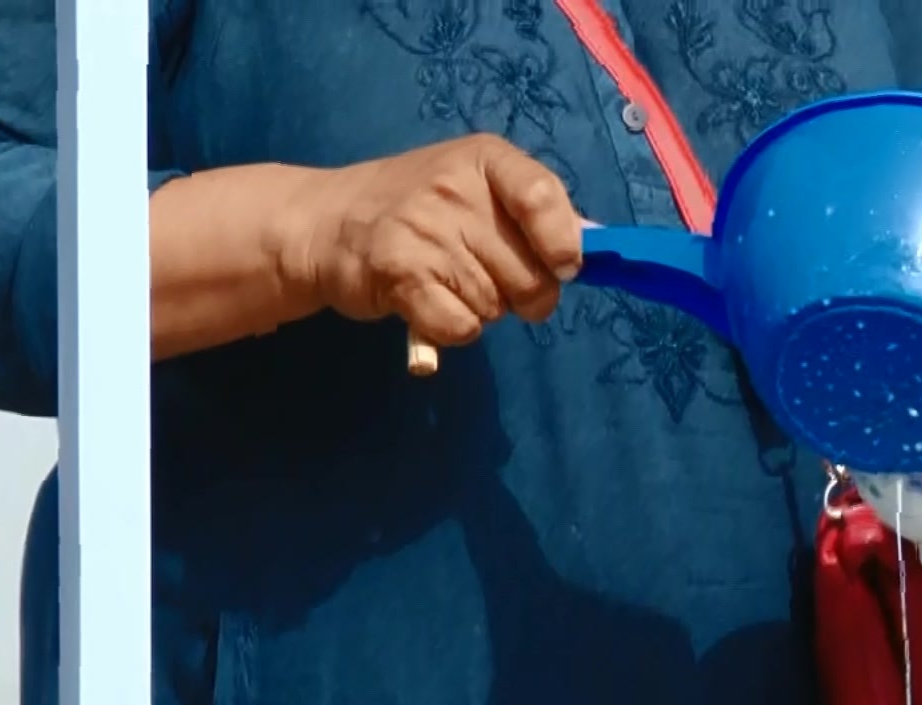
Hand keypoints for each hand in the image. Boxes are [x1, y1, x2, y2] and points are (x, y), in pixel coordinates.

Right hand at [283, 134, 585, 346]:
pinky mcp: (400, 275)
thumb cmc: (418, 207)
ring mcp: (425, 231)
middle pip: (531, 275)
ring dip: (482, 310)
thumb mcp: (477, 187)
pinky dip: (454, 330)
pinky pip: (463, 327)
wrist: (326, 223)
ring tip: (446, 280)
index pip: (543, 197)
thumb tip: (595, 247)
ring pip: (497, 306)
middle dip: (523, 294)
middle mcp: (455, 190)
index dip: (563, 243)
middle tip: (488, 278)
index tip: (564, 266)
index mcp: (486, 159)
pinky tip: (430, 305)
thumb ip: (535, 212)